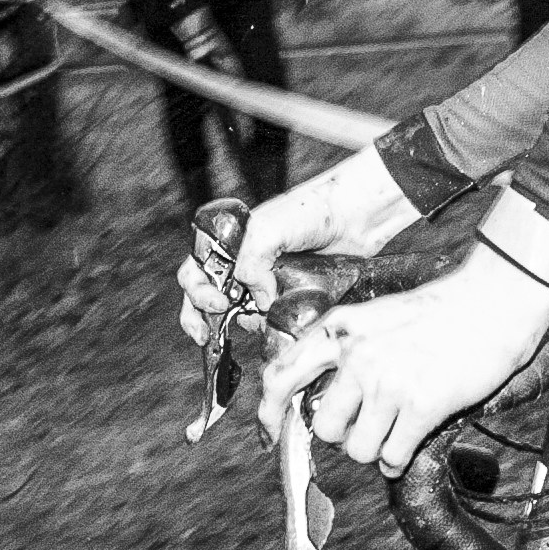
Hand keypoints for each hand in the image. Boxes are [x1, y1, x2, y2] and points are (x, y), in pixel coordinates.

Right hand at [174, 146, 411, 351]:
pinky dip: (266, 329)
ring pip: (237, 314)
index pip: (195, 272)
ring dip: (240, 324)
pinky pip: (267, 321)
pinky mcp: (286, 299)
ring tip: (257, 322)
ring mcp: (264, 284)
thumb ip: (252, 261)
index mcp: (229, 244)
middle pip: (204, 298)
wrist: (353, 218)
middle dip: (199, 319)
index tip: (219, 303)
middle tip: (206, 336)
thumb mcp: (270, 229)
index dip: (197, 292)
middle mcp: (242, 265)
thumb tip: (258, 300)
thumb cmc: (310, 213)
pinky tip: (273, 328)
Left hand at [263, 246, 548, 476]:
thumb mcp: (377, 317)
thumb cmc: (439, 312)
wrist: (493, 302)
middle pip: (323, 427)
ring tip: (395, 432)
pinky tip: (408, 447)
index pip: (281, 376)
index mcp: (339, 330)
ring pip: (358, 450)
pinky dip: (398, 461)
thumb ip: (346, 351)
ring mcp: (388, 382)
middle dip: (344, 436)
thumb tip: (322, 402)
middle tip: (369, 426)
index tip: (271, 435)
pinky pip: (393, 457)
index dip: (270, 413)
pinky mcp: (420, 406)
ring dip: (376, 450)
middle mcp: (357, 356)